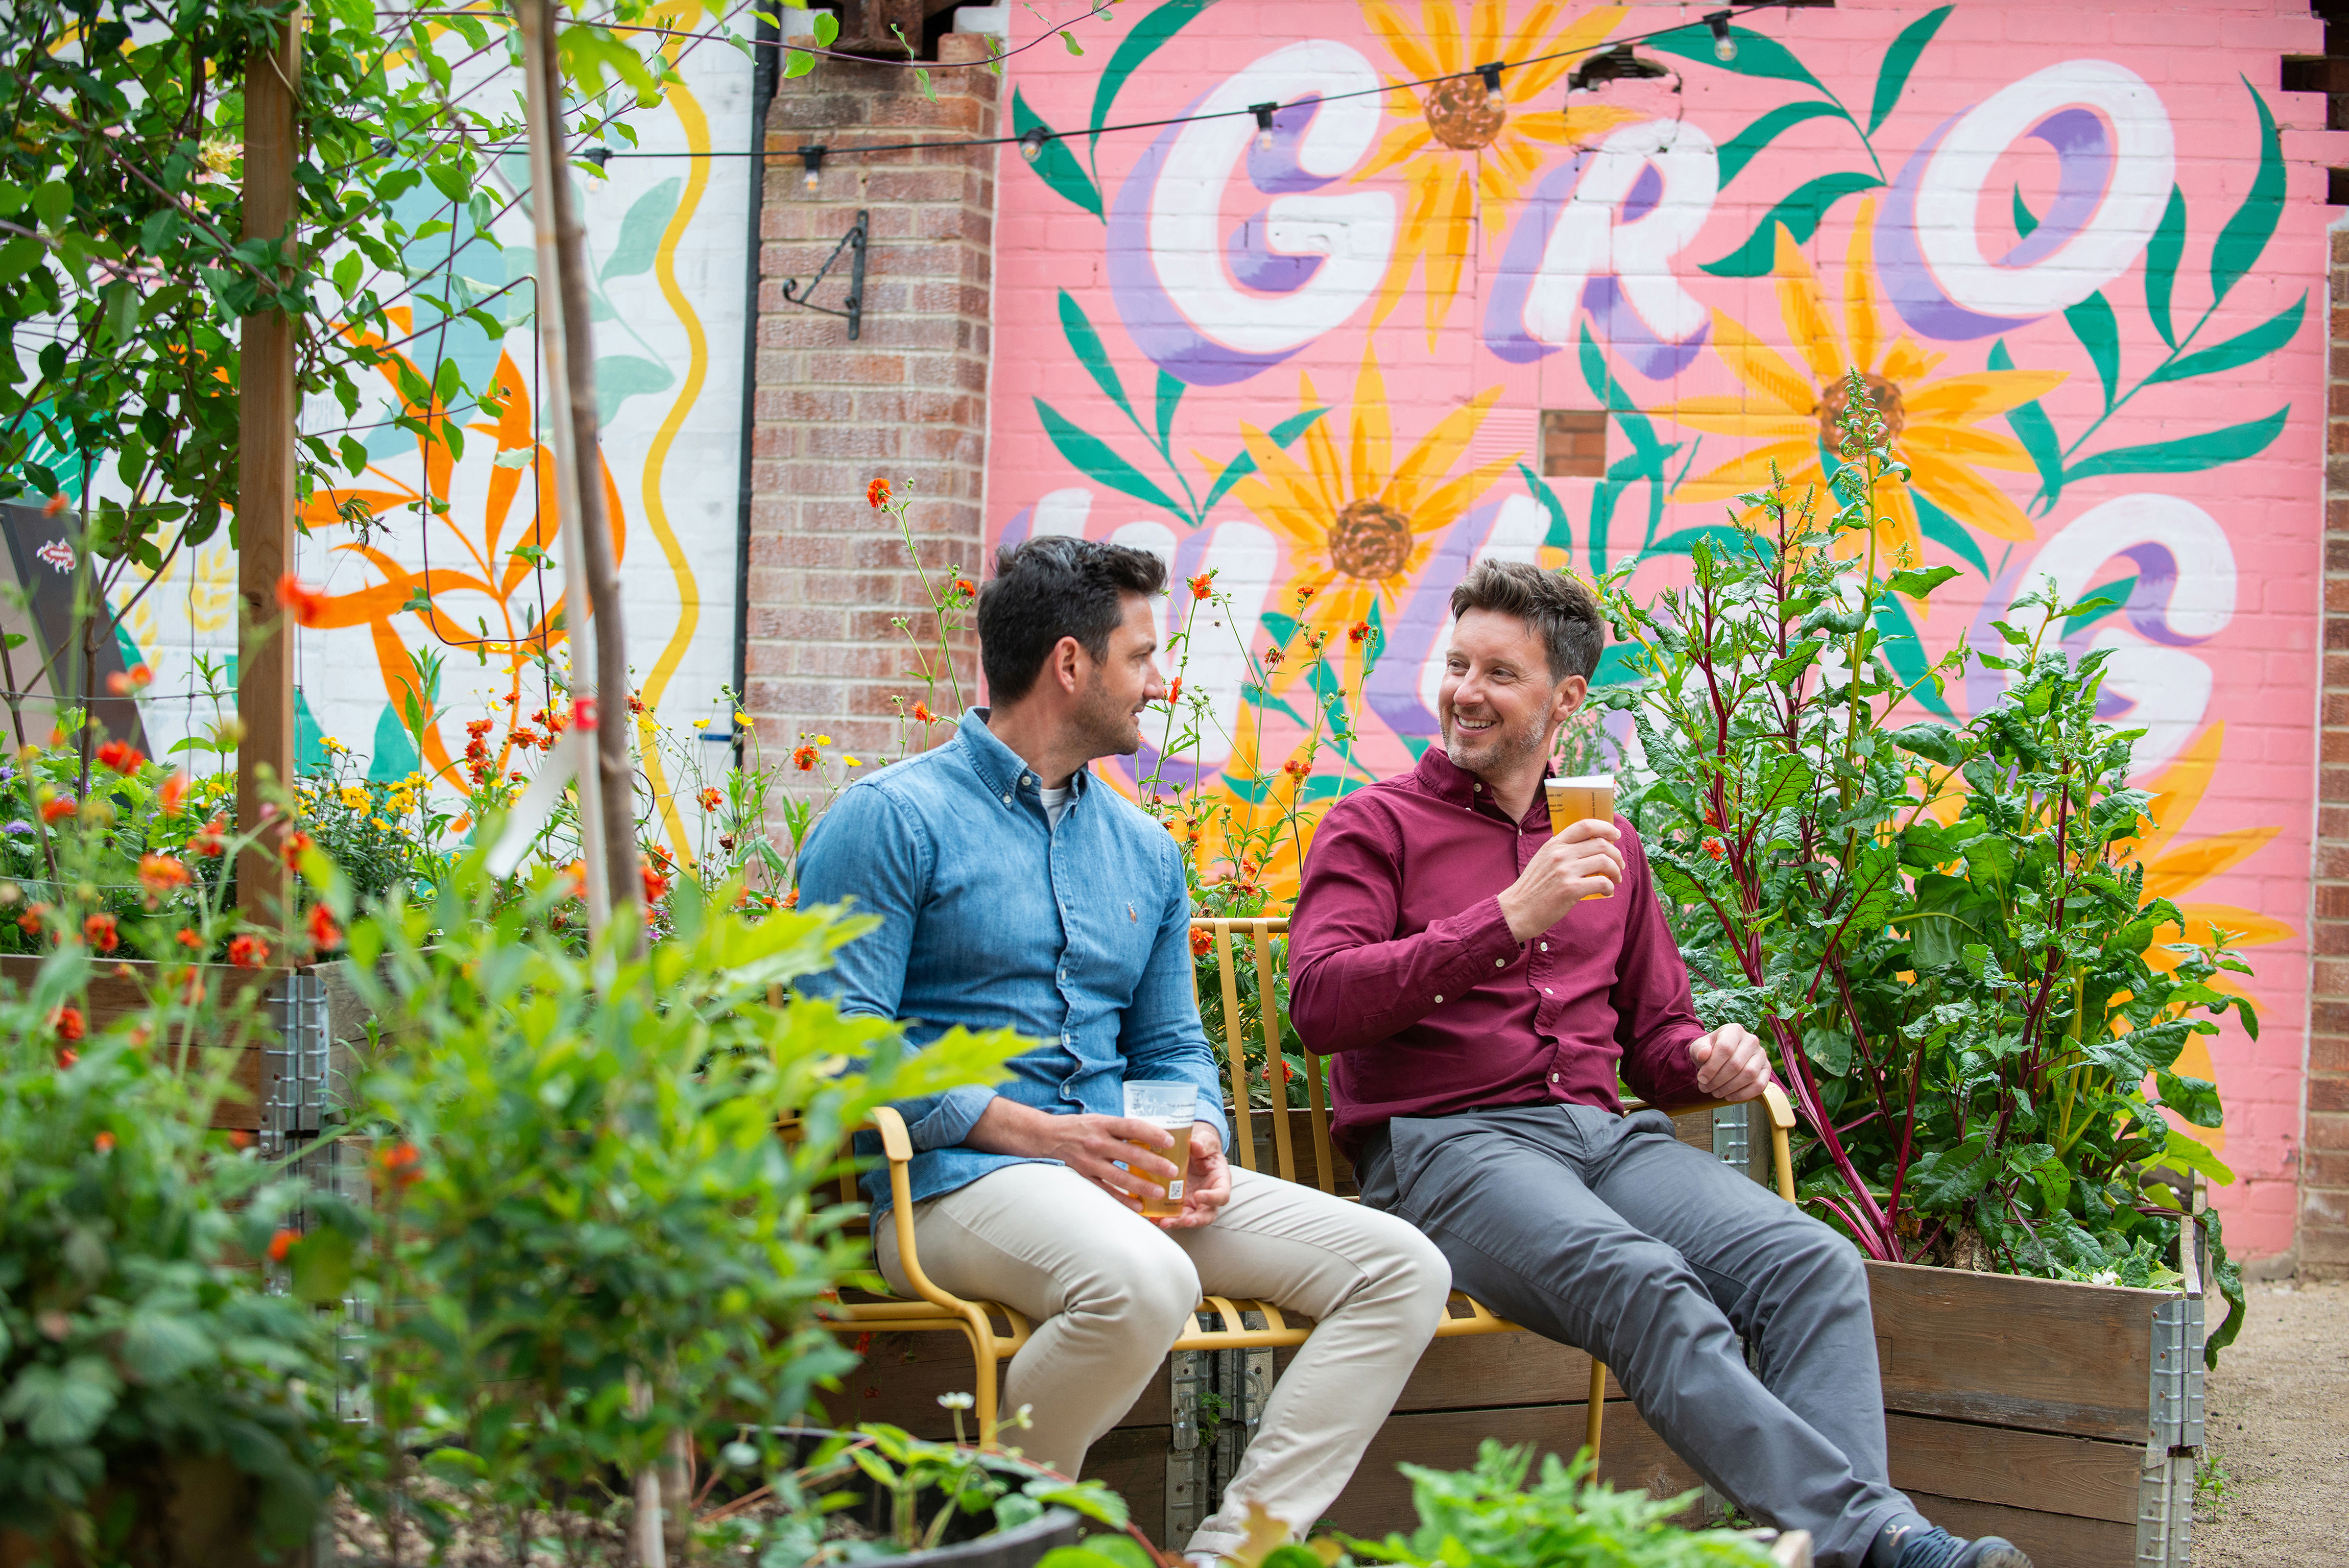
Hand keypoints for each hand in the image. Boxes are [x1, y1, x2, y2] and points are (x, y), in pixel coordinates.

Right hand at [964, 1099, 1182, 1212]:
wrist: (1046, 1136)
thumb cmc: (1080, 1127)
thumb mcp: (1100, 1120)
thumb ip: (1122, 1129)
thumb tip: (1153, 1135)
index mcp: (1103, 1124)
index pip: (1131, 1127)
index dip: (1152, 1133)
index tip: (1170, 1141)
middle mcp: (1096, 1142)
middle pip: (1130, 1154)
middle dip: (1153, 1163)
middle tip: (1172, 1171)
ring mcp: (1089, 1162)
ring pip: (1119, 1176)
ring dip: (1140, 1186)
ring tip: (1159, 1193)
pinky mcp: (1083, 1176)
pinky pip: (1105, 1191)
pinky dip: (1121, 1200)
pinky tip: (1137, 1207)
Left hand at [1156, 1123, 1231, 1230]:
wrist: (1192, 1151)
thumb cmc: (1203, 1148)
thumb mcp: (1206, 1141)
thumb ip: (1203, 1144)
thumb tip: (1196, 1145)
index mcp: (1220, 1182)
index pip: (1222, 1195)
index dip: (1212, 1198)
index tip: (1199, 1196)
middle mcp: (1208, 1197)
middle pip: (1206, 1215)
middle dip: (1195, 1220)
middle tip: (1184, 1220)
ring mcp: (1193, 1203)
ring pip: (1188, 1218)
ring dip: (1176, 1222)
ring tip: (1163, 1222)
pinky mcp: (1179, 1204)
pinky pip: (1172, 1214)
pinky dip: (1163, 1217)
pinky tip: (1152, 1217)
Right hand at [1498, 818, 1625, 940]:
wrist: (1517, 910)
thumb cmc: (1533, 888)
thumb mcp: (1543, 860)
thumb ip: (1562, 851)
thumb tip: (1590, 848)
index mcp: (1554, 844)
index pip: (1585, 825)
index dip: (1606, 828)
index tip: (1616, 835)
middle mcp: (1560, 854)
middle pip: (1600, 844)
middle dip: (1616, 855)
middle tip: (1619, 865)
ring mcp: (1565, 871)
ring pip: (1605, 861)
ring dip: (1615, 871)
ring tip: (1615, 880)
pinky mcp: (1571, 889)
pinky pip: (1602, 882)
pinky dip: (1609, 887)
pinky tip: (1607, 891)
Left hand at [1689, 1023, 1770, 1102]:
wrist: (1721, 1056)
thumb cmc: (1710, 1051)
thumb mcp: (1699, 1047)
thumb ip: (1699, 1049)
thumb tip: (1703, 1054)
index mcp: (1734, 1030)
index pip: (1725, 1049)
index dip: (1712, 1067)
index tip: (1701, 1078)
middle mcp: (1751, 1040)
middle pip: (1736, 1064)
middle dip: (1718, 1081)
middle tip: (1706, 1088)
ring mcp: (1761, 1055)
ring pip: (1749, 1075)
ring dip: (1729, 1088)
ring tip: (1716, 1092)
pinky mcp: (1766, 1069)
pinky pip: (1759, 1085)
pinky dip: (1743, 1094)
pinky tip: (1730, 1096)